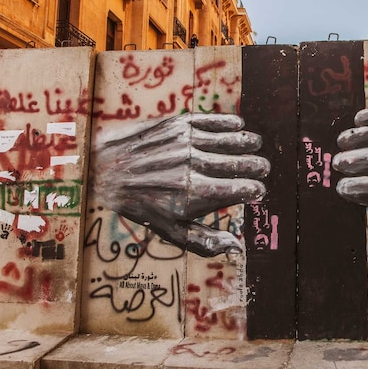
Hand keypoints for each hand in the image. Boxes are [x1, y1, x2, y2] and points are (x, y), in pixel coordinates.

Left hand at [91, 114, 269, 256]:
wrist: (104, 170)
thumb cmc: (140, 205)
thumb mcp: (170, 231)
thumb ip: (205, 241)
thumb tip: (236, 248)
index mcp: (198, 194)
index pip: (242, 189)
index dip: (256, 190)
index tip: (259, 191)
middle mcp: (196, 165)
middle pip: (241, 162)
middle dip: (258, 166)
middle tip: (263, 168)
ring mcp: (187, 142)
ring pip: (231, 139)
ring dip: (248, 142)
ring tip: (256, 145)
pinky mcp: (178, 124)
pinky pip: (211, 120)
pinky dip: (228, 122)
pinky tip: (238, 125)